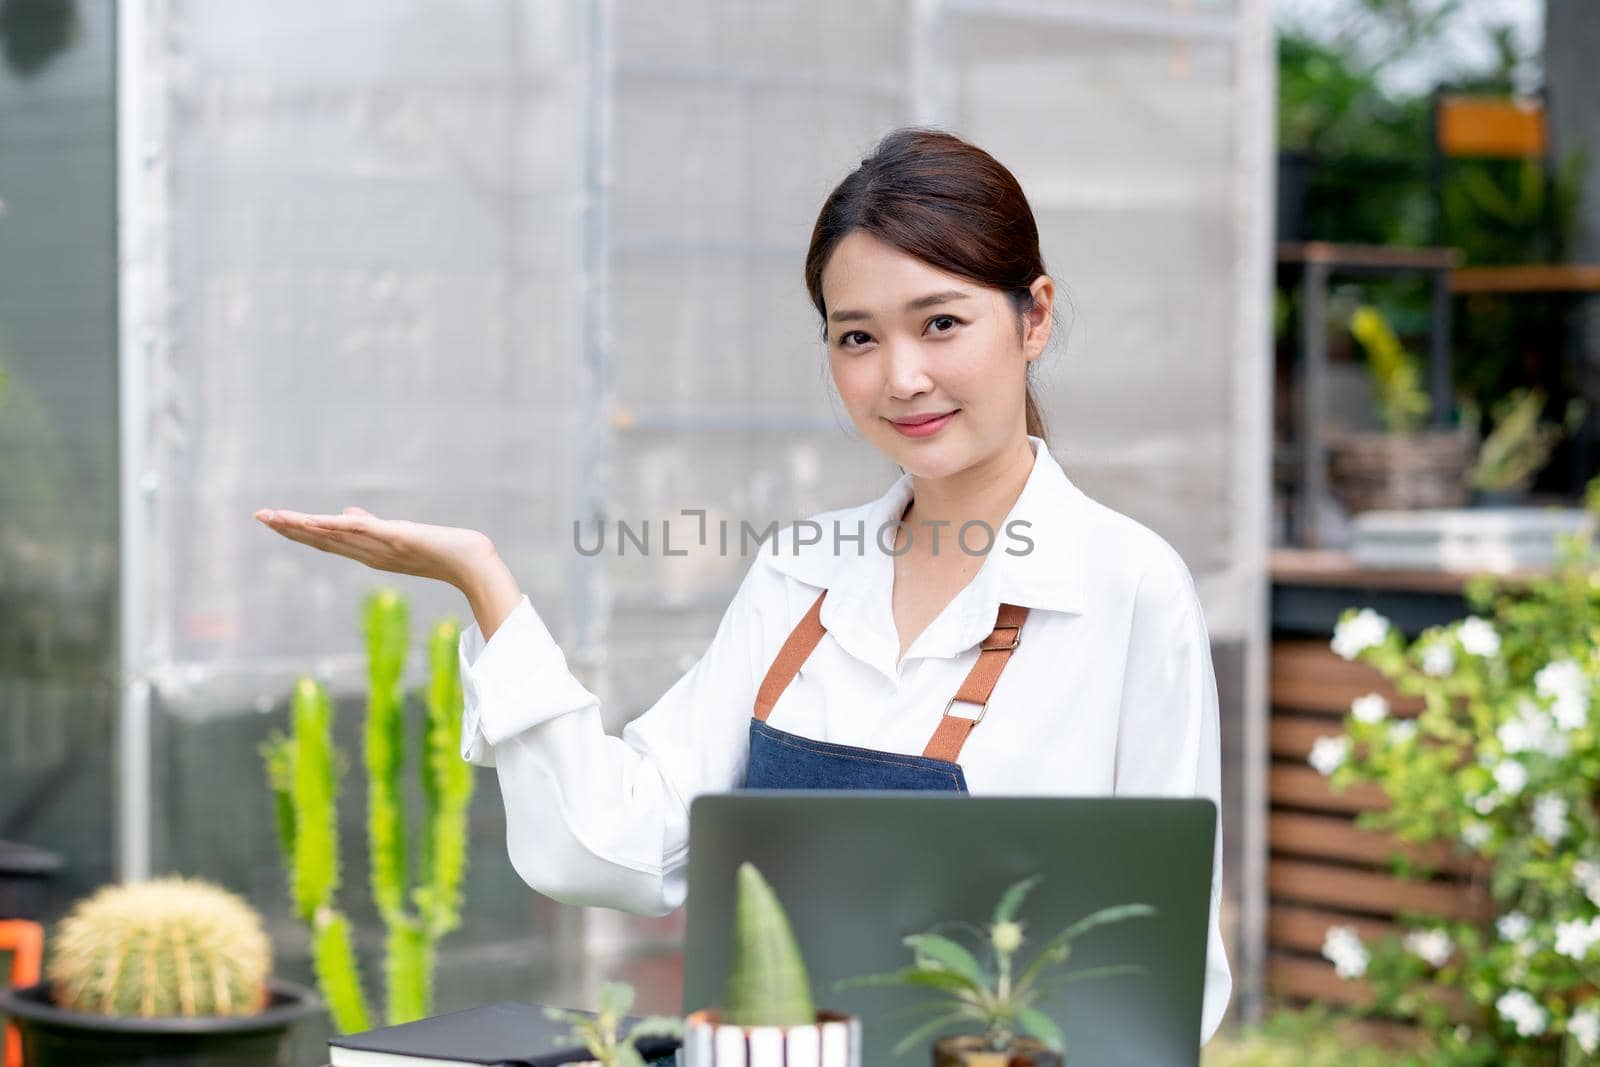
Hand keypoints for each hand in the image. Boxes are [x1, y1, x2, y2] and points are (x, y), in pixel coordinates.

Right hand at [253, 505, 496, 590]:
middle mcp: (369, 554)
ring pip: (334, 536)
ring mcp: (381, 547)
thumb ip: (372, 527)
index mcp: (369, 553)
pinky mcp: (397, 537)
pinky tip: (314, 520)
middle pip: (321, 541)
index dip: (299, 531)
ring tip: (275, 516)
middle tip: (260, 516)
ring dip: (303, 526)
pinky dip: (336, 526)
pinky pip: (361, 531)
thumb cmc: (442, 550)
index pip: (326, 541)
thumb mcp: (401, 535)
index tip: (273, 520)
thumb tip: (348, 513)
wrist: (473, 565)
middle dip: (289, 529)